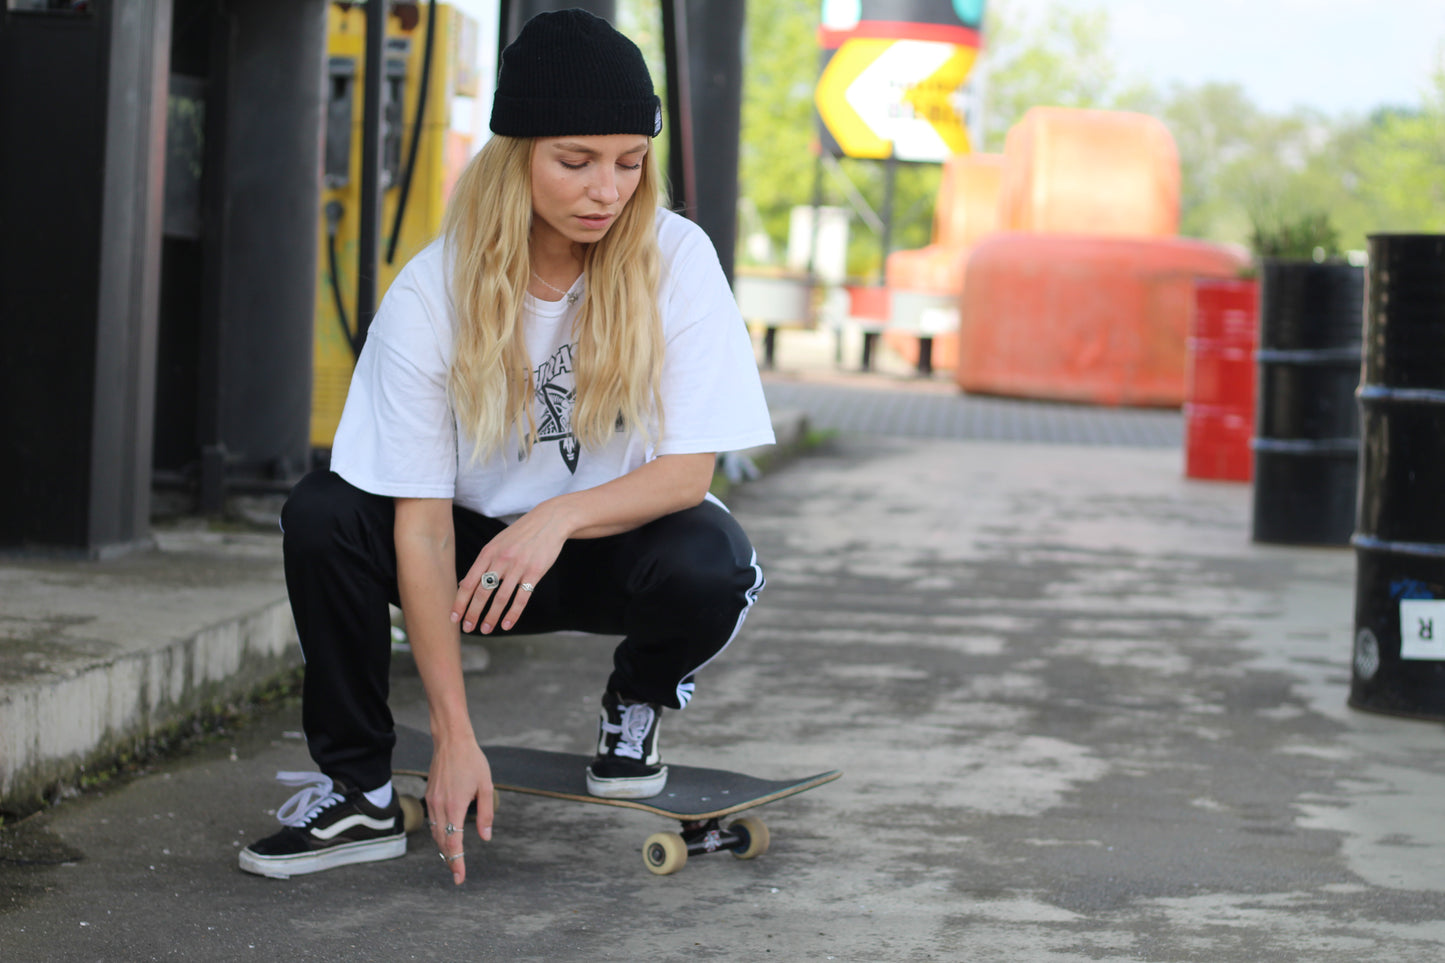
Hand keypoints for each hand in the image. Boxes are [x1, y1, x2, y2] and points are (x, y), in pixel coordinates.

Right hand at [426, 738, 493, 884]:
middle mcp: (440, 807)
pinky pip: (433, 821)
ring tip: (453, 859)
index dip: (457, 862)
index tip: (459, 878)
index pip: (454, 842)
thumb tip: (485, 837)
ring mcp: (432, 802)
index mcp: (456, 806)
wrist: (451, 741)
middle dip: (450, 859)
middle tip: (458, 874)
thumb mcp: (486, 787)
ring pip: (435, 833)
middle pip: (443, 842)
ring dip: (444, 847)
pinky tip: (447, 836)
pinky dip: (439, 833)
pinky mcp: (429, 796)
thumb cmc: (472, 761)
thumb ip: (486, 813)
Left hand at [452, 502, 570, 633]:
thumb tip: (463, 585)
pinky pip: (521, 598)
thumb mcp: (496, 544)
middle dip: (472, 613)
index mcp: (488, 553)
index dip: (460, 602)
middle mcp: (501, 560)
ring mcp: (518, 566)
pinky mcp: (535, 572)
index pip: (469, 582)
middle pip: (482, 592)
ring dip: (491, 617)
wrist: (549, 521)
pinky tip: (507, 624)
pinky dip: (513, 614)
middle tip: (468, 629)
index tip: (454, 618)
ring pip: (501, 598)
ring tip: (486, 630)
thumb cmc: (520, 535)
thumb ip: (481, 564)